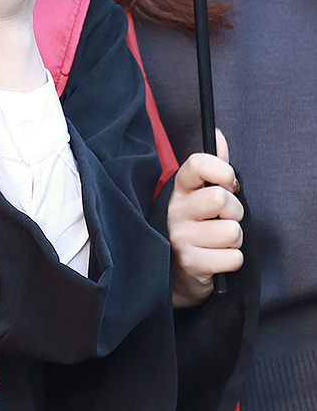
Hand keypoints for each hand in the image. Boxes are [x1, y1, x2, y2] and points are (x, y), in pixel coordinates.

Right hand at [168, 130, 243, 307]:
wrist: (175, 274)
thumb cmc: (194, 229)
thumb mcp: (198, 196)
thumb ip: (212, 167)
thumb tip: (218, 135)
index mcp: (178, 190)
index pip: (198, 164)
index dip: (223, 171)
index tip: (229, 183)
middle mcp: (174, 211)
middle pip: (221, 198)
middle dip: (235, 212)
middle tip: (224, 220)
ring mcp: (180, 238)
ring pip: (232, 231)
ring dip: (234, 239)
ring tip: (219, 243)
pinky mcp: (191, 264)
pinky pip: (234, 257)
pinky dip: (233, 260)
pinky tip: (216, 259)